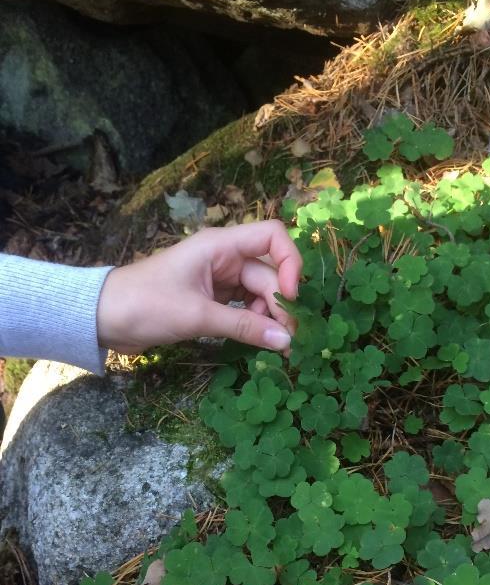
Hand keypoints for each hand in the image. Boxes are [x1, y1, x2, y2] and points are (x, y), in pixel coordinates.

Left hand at [96, 220, 301, 354]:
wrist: (102, 318)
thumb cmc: (145, 305)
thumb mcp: (197, 316)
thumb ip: (244, 327)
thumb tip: (286, 341)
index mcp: (220, 246)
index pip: (272, 237)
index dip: (290, 263)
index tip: (291, 298)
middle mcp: (224, 258)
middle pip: (268, 274)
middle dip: (280, 305)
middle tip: (288, 341)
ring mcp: (218, 279)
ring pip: (258, 293)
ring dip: (268, 317)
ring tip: (273, 346)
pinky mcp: (211, 299)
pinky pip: (243, 307)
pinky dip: (253, 323)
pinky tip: (257, 341)